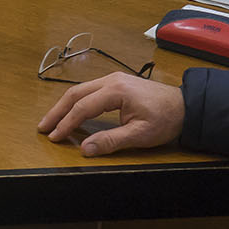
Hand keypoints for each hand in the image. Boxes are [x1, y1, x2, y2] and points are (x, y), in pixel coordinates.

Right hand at [36, 72, 184, 156]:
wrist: (186, 106)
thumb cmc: (166, 119)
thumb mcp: (139, 135)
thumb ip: (110, 141)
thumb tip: (85, 149)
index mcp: (116, 90)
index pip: (82, 107)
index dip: (66, 124)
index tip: (54, 137)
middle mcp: (111, 80)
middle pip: (75, 94)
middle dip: (57, 112)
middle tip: (42, 127)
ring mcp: (113, 79)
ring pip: (80, 90)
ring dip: (64, 106)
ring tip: (51, 121)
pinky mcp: (116, 83)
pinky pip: (89, 90)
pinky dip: (76, 102)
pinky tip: (70, 112)